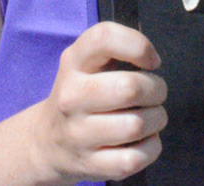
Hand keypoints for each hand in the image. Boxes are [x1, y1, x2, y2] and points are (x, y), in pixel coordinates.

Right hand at [31, 23, 166, 183]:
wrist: (47, 142)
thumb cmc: (80, 96)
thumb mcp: (84, 64)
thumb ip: (115, 51)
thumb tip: (151, 60)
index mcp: (73, 63)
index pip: (104, 38)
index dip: (138, 45)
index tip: (151, 61)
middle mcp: (71, 97)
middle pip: (130, 88)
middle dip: (157, 90)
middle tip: (155, 94)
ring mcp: (79, 134)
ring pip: (137, 125)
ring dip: (157, 119)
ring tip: (150, 117)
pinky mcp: (91, 165)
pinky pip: (136, 157)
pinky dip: (151, 148)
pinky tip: (143, 141)